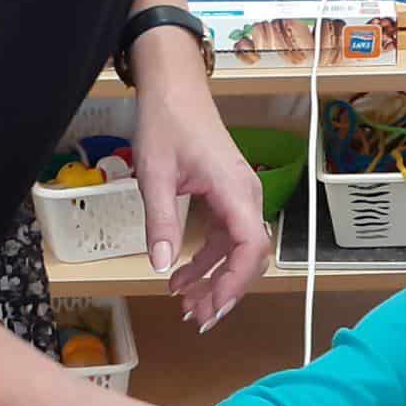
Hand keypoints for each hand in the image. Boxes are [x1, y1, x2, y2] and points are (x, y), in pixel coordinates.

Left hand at [131, 28, 270, 329]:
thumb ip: (161, 222)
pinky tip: (181, 276)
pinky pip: (224, 237)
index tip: (213, 307)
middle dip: (224, 290)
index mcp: (235, 190)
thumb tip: (161, 267)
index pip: (250, 247)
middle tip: (196, 318)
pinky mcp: (227, 196)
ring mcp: (239, 196)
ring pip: (235, 251)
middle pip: (248, 256)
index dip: (235, 283)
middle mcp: (246, 196)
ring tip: (184, 304)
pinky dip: (207, 260)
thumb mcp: (155, 175)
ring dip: (213, 279)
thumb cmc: (166, 123)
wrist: (174, 87)